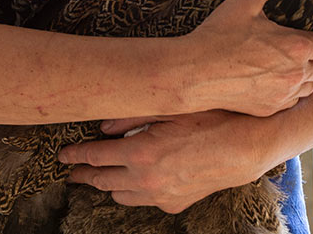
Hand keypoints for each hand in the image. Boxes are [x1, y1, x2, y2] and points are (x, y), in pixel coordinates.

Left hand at [59, 111, 273, 213]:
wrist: (248, 148)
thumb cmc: (214, 119)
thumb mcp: (172, 107)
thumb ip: (133, 114)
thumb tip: (104, 125)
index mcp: (141, 151)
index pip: (95, 156)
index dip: (76, 154)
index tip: (64, 154)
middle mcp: (146, 178)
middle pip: (102, 180)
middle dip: (83, 174)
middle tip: (71, 170)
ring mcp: (160, 194)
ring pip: (121, 195)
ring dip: (108, 184)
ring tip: (101, 176)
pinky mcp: (175, 203)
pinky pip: (144, 200)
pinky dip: (135, 191)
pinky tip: (137, 180)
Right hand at [191, 0, 312, 116]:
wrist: (194, 73)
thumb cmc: (219, 36)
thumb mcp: (244, 1)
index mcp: (297, 47)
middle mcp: (296, 74)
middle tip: (301, 48)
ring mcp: (284, 94)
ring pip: (311, 87)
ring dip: (307, 76)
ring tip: (290, 64)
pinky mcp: (269, 109)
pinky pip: (292, 102)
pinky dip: (290, 92)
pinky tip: (276, 80)